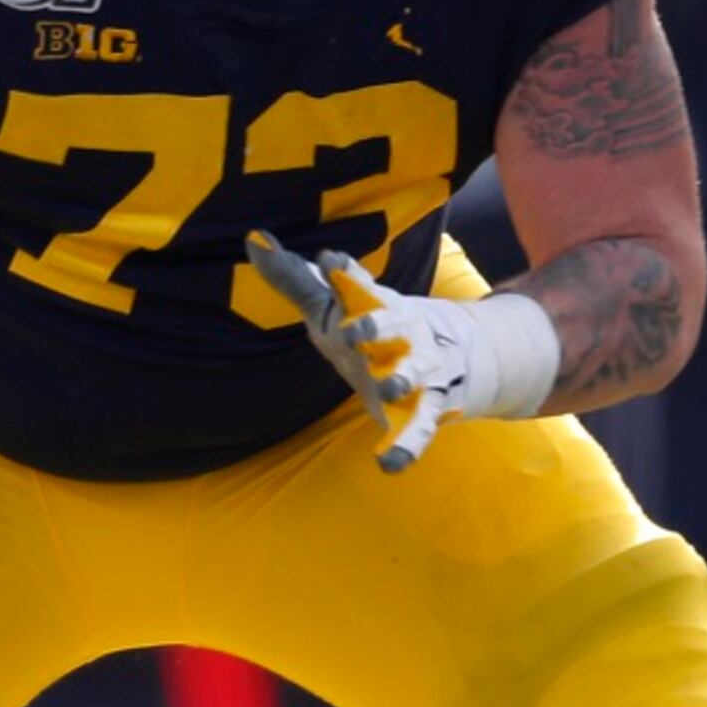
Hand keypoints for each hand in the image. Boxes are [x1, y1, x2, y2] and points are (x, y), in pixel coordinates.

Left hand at [246, 231, 558, 472]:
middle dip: (374, 327)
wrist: (452, 356)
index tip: (328, 261)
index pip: (360, 285)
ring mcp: (416, 371)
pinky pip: (417, 430)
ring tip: (388, 388)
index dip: (345, 274)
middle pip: (391, 326)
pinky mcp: (423, 409)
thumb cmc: (376, 327)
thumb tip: (253, 241)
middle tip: (351, 332)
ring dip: (400, 380)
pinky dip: (406, 447)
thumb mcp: (338, 303)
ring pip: (412, 375)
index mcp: (378, 305)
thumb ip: (296, 279)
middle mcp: (402, 334)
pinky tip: (389, 465)